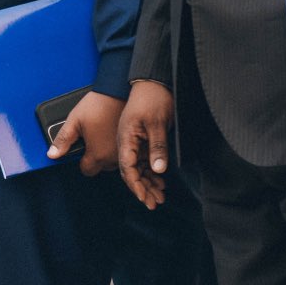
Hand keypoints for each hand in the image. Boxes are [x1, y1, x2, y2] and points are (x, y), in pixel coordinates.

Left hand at [45, 90, 123, 177]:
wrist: (118, 91)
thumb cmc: (98, 104)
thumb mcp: (74, 120)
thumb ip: (63, 140)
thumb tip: (52, 154)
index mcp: (98, 154)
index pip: (87, 170)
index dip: (81, 160)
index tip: (82, 149)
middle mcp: (113, 157)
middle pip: (100, 167)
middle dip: (94, 156)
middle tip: (91, 139)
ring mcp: (123, 150)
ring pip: (111, 161)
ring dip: (106, 153)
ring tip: (101, 135)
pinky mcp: (129, 143)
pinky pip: (121, 153)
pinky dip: (115, 147)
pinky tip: (111, 134)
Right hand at [116, 80, 175, 208]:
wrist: (152, 81)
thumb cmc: (152, 98)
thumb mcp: (157, 123)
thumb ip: (157, 146)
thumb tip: (158, 168)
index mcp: (126, 138)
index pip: (128, 168)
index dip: (135, 185)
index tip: (144, 198)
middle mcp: (127, 142)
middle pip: (131, 171)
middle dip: (142, 189)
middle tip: (153, 203)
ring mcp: (134, 141)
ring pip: (138, 168)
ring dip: (148, 183)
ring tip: (159, 196)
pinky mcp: (142, 139)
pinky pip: (144, 160)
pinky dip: (151, 172)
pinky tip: (159, 181)